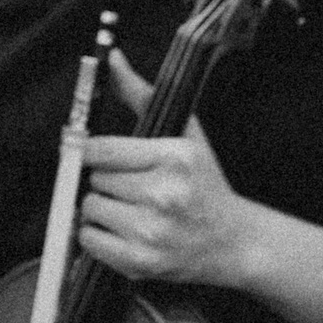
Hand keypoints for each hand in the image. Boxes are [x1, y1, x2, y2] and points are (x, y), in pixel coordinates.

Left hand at [78, 46, 256, 290]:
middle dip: (106, 179)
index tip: (93, 153)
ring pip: (89, 209)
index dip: (91, 151)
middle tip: (130, 184)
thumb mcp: (184, 134)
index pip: (103, 149)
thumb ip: (142, 94)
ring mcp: (151, 232)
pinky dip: (97, 236)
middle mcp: (163, 195)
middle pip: (95, 179)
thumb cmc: (205, 184)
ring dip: (101, 207)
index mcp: (174, 158)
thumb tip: (113, 59)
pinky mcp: (140, 263)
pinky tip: (123, 229)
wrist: (233, 242)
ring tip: (130, 207)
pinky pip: (90, 241)